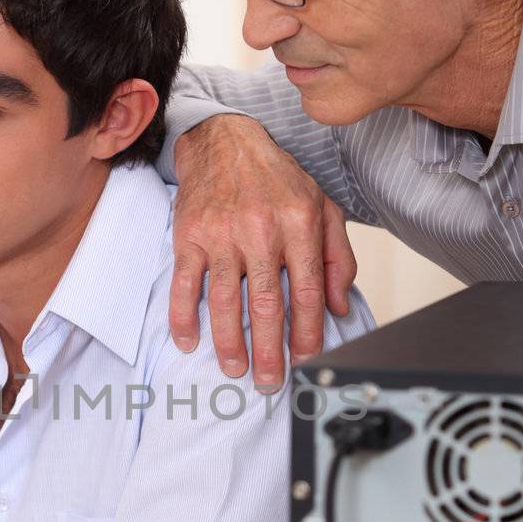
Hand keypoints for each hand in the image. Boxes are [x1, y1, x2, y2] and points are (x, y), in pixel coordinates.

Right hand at [169, 115, 356, 386]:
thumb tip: (338, 306)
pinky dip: (184, 316)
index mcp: (299, 223)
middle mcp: (261, 229)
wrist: (224, 140)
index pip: (307, 291)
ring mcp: (221, 234)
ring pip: (226, 300)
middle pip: (266, 303)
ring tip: (235, 368)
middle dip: (270, 349)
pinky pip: (185, 284)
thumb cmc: (276, 178)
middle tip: (270, 381)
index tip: (305, 358)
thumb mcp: (322, 206)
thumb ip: (337, 256)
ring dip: (229, 342)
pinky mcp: (189, 235)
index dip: (307, 331)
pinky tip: (188, 341)